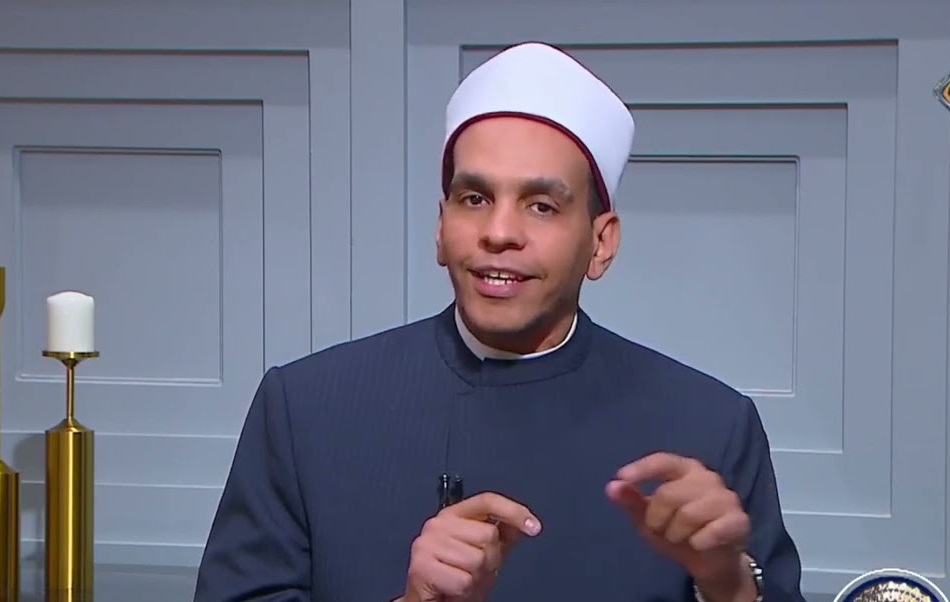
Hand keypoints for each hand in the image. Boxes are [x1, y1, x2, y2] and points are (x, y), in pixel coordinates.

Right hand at [402, 492, 542, 601]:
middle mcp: (437, 523)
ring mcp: (427, 543)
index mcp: (453, 515)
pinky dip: (463, 591)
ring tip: (461, 580)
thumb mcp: (487, 554)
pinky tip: (451, 590)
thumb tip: (524, 523)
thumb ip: (504, 535)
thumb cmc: (456, 578)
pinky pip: (463, 580)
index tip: (534, 528)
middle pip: (488, 534)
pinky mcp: (421, 565)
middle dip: (489, 560)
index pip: (487, 501)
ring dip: (475, 578)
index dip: (513, 511)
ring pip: (477, 560)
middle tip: (473, 571)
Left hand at [605, 453, 752, 600]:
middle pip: (669, 493)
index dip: (642, 469)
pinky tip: (700, 544)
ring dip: (677, 533)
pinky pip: (711, 532)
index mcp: (685, 469)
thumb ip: (631, 501)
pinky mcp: (740, 520)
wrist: (710, 560)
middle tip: (662, 530)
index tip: (622, 477)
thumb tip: (612, 487)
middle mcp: (708, 477)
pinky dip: (698, 543)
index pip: (662, 461)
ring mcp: (727, 497)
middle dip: (657, 518)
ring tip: (681, 537)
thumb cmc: (677, 531)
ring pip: (688, 514)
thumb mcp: (649, 518)